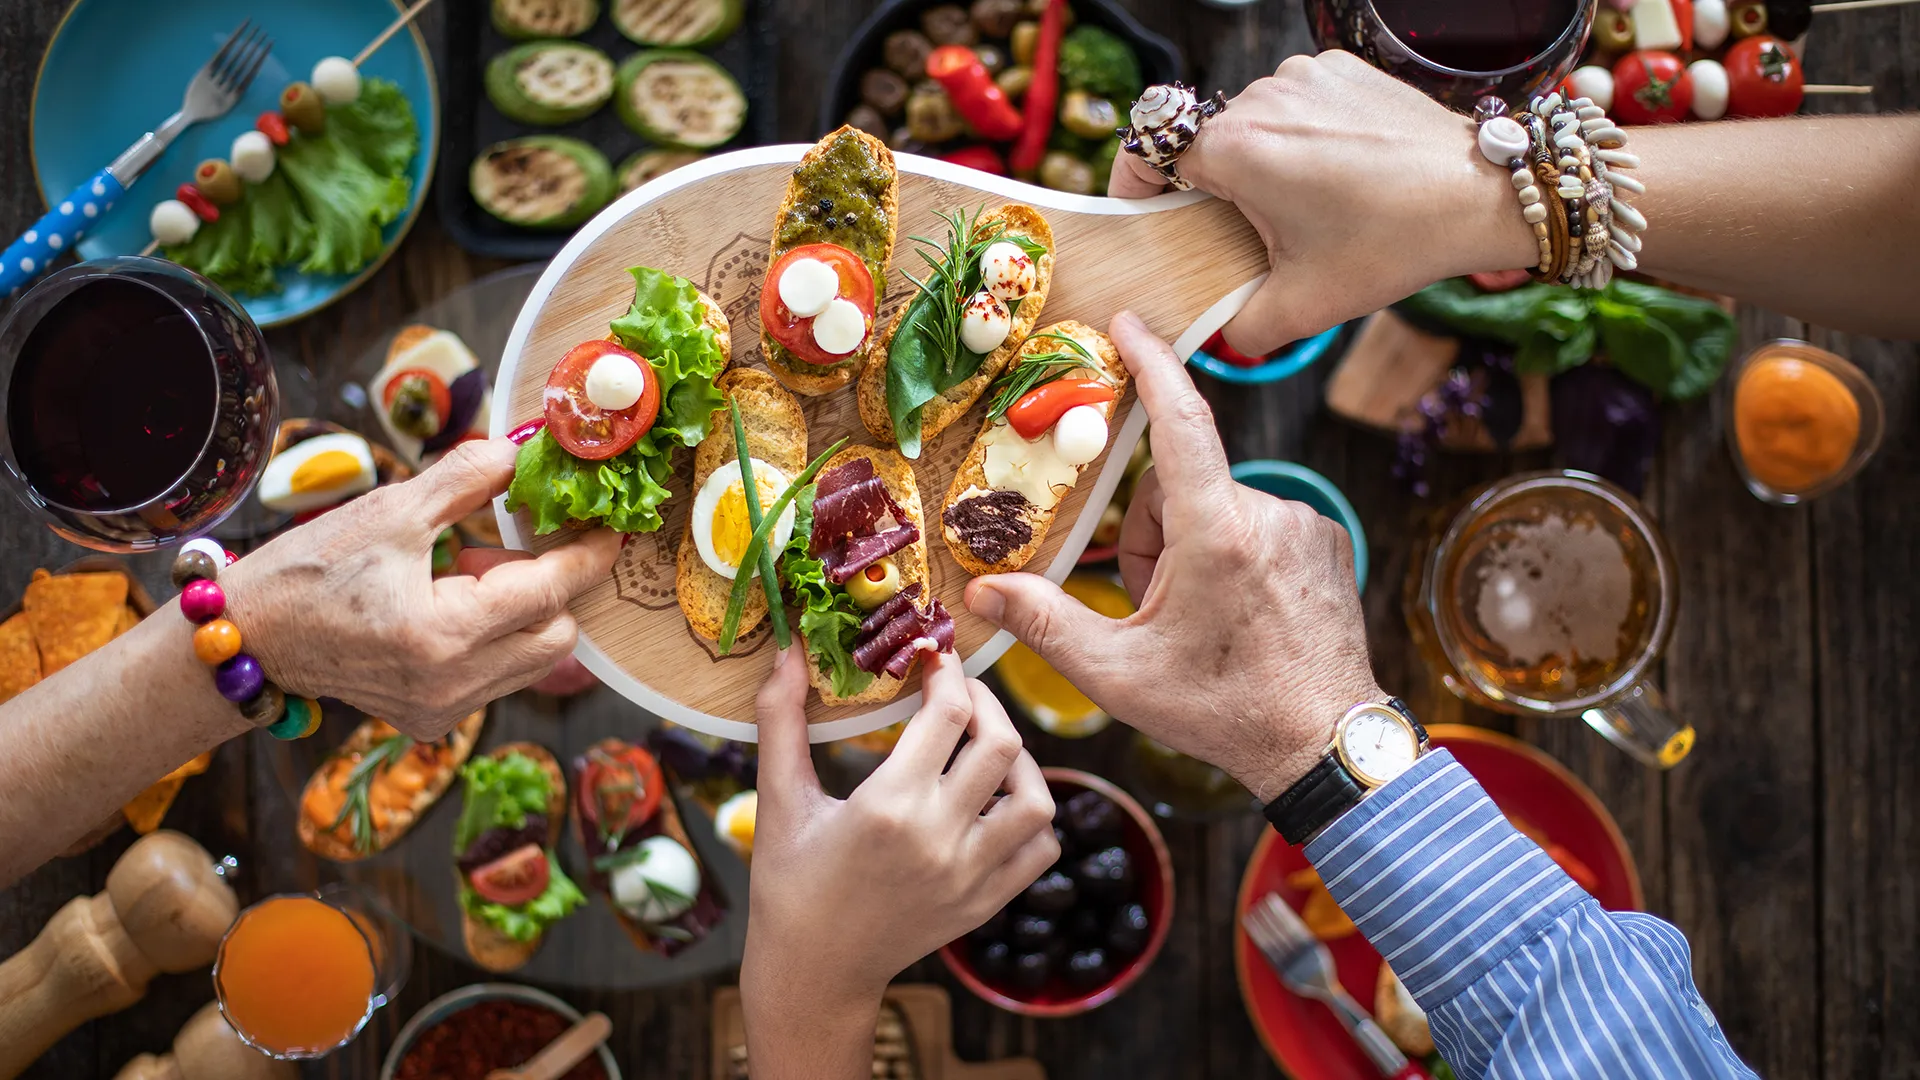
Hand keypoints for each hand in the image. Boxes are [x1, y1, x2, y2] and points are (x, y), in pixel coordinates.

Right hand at [224, 438, 618, 738]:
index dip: (588, 554)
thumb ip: (466, 480)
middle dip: (549, 586)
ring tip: (464, 575)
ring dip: (521, 613)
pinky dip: (495, 638)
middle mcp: (452, 686)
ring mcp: (444, 710)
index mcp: (443, 634)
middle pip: (557, 635)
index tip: (612, 526)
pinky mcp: (432, 720)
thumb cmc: (309, 570)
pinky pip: (499, 676)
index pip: (550, 592)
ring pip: (533, 660)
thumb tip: (522, 452)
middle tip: (502, 547)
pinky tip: (448, 608)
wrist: (248, 637)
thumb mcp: (391, 510)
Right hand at [742, 649, 1055, 1074]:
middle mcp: (938, 840)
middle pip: (1001, 744)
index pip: (947, 713)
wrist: (814, 973)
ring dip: (1019, 759)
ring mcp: (969, 877)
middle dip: (984, 701)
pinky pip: (1040, 849)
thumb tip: (786, 651)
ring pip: (1036, 797)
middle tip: (958, 692)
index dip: (947, 670)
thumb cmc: (788, 883)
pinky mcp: (986, 903)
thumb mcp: (777, 799)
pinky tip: (997, 800)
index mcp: (887, 807)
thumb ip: (780, 720)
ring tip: (985, 745)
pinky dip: (1032, 817)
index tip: (933, 655)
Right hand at [964, 312, 1381, 801]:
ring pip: (1217, 509)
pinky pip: (1257, 526)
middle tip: (1154, 612)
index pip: (1179, 421)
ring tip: (1199, 623)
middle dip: (1151, 538)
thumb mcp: (1120, 675)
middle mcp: (1269, 513)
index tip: (1127, 324)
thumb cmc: (1224, 711)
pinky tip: (1238, 616)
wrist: (1326, 747)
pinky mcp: (1327, 542)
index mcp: (1218, 532)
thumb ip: (1046, 624)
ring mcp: (1306, 525)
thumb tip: (982, 591)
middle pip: (1180, 489)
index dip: (1150, 364)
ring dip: (1191, 551)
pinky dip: (1233, 557)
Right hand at [1110, 52, 1536, 355]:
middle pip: (1201, 142)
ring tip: (1299, 206)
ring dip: (1257, 162)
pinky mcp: (1338, 69)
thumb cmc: (1393, 244)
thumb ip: (1235, 328)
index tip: (1144, 216)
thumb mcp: (1304, 305)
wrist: (1481, 196)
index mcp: (1237, 148)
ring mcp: (1303, 75)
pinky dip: (1298, 138)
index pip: (1148, 152)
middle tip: (1237, 233)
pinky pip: (1293, 104)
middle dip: (1209, 187)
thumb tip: (1206, 332)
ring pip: (1249, 122)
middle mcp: (1262, 97)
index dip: (1134, 187)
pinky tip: (1333, 175)